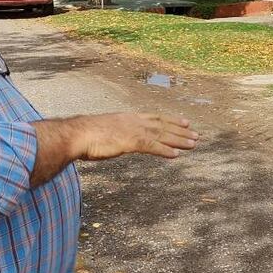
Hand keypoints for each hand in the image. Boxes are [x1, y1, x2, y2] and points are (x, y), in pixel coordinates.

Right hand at [78, 112, 197, 159]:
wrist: (75, 134)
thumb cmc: (84, 135)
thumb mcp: (105, 131)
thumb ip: (116, 133)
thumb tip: (117, 139)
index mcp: (128, 117)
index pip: (155, 117)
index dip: (172, 120)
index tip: (185, 122)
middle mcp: (133, 121)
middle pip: (163, 125)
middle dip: (181, 130)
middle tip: (197, 135)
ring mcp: (132, 130)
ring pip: (161, 134)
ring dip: (179, 140)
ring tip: (193, 144)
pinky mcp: (129, 142)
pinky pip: (151, 146)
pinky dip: (164, 150)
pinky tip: (175, 155)